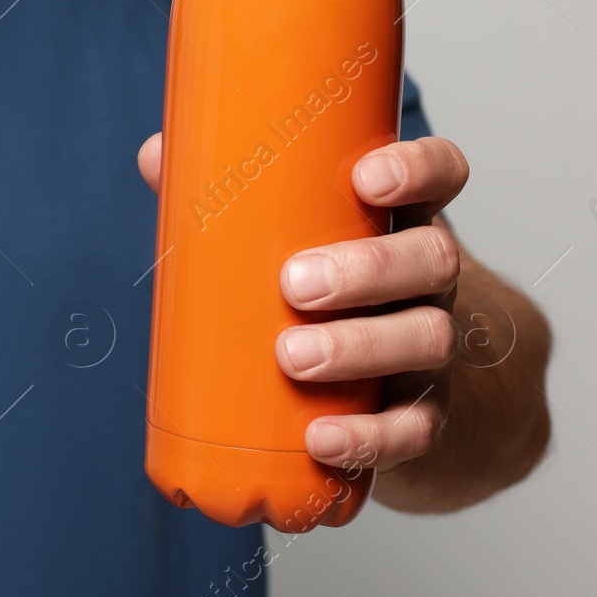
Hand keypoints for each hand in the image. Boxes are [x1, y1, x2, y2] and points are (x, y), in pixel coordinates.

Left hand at [136, 133, 469, 477]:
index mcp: (401, 216)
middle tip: (293, 283)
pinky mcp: (424, 412)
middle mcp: (428, 277)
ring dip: (360, 348)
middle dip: (367, 269)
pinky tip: (322, 440)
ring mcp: (431, 343)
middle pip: (432, 259)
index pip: (441, 173)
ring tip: (293, 357)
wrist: (391, 378)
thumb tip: (154, 155)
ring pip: (427, 338)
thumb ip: (228, 193)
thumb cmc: (324, 278)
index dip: (418, 169)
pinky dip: (371, 437)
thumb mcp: (288, 230)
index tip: (367, 178)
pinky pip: (415, 427)